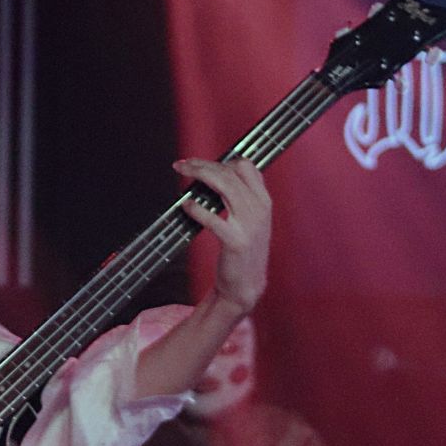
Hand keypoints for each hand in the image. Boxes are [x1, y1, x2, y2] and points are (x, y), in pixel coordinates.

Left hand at [176, 158, 271, 313]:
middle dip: (203, 164)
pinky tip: (186, 205)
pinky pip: (213, 218)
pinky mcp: (235, 242)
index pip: (246, 167)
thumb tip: (215, 174)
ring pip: (223, 186)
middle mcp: (260, 209)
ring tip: (182, 173)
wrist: (246, 285)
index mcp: (264, 201)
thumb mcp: (250, 220)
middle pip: (230, 172)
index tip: (200, 162)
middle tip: (182, 164)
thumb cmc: (242, 251)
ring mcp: (250, 225)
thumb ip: (240, 197)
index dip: (221, 161)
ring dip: (199, 175)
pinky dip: (196, 208)